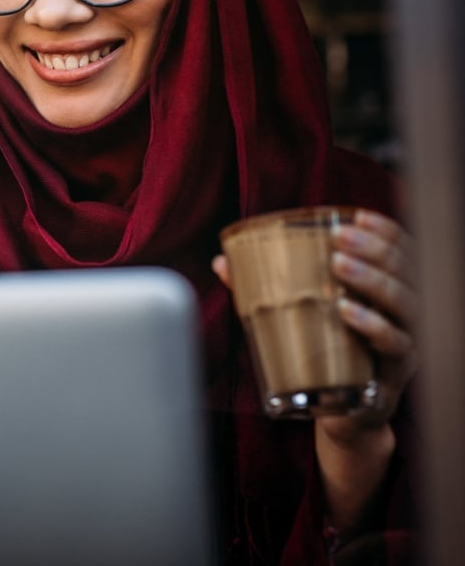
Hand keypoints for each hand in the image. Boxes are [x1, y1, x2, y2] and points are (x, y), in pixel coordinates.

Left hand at [211, 209, 417, 433]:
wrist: (342, 412)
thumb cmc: (324, 352)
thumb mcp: (298, 315)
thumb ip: (264, 288)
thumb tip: (222, 263)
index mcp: (385, 291)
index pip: (398, 251)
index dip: (384, 230)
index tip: (357, 216)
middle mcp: (404, 312)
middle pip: (403, 271)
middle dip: (373, 248)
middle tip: (340, 237)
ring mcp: (405, 341)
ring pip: (405, 303)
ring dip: (372, 280)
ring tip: (340, 267)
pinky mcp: (397, 372)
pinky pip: (397, 344)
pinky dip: (374, 326)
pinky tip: (347, 313)